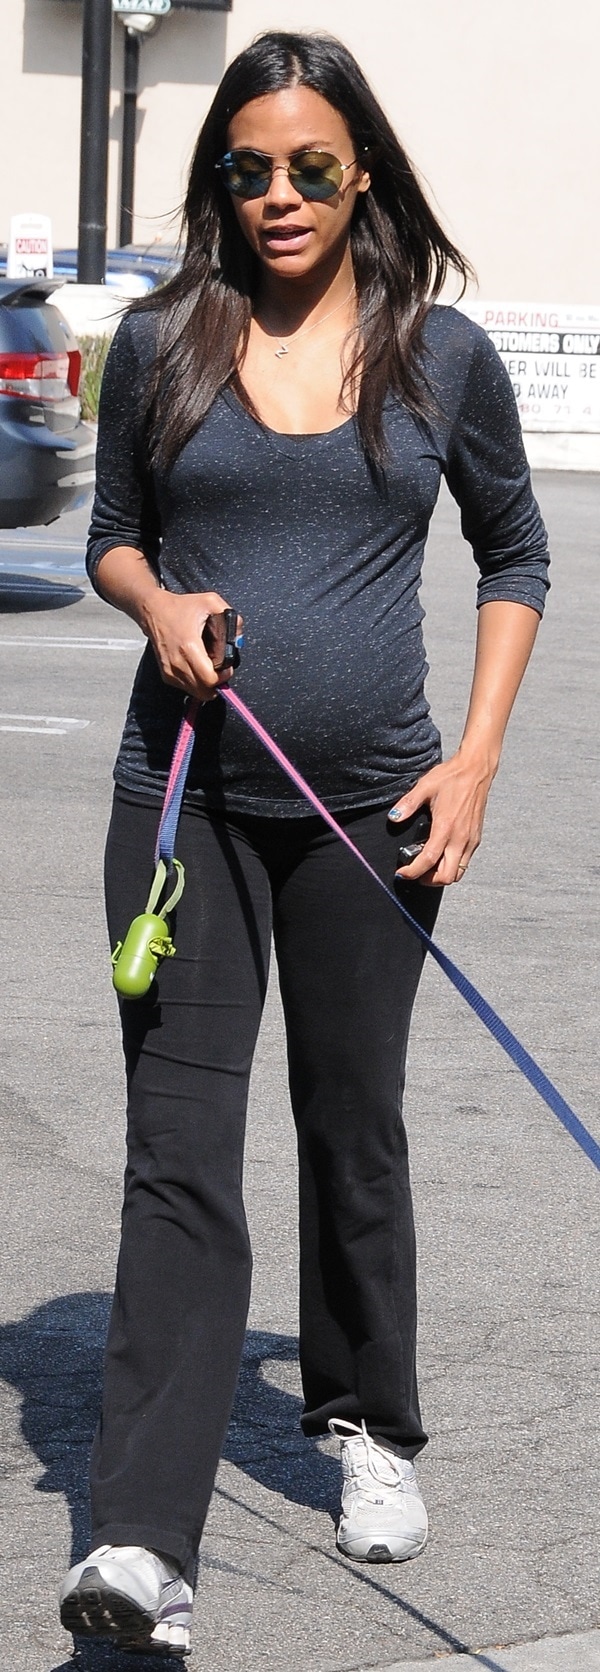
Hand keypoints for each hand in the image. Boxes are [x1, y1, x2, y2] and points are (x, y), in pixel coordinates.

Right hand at [143, 590, 238, 700]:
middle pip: (204, 691)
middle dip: (217, 683)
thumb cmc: (180, 607)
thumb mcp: (210, 602)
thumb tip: (238, 639)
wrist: (154, 611)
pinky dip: (196, 683)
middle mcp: (177, 663)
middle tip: (221, 670)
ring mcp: (170, 671)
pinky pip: (186, 687)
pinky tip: (198, 669)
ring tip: (210, 668)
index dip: (224, 676)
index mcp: (189, 647)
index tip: (227, 667)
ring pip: (195, 692)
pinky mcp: (166, 675)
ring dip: (207, 685)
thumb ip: (231, 618)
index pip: (210, 679)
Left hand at [389, 749, 494, 885]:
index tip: (402, 873)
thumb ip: (408, 804)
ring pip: (458, 872)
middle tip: (415, 873)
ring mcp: (471, 840)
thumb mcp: (425, 786)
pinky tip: (441, 855)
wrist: (476, 770)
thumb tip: (394, 817)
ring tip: (427, 867)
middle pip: (447, 876)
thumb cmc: (453, 777)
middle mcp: (461, 838)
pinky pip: (465, 862)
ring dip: (442, 875)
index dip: (413, 872)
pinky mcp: (476, 838)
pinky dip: (452, 865)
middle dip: (429, 880)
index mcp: (446, 827)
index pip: (429, 860)